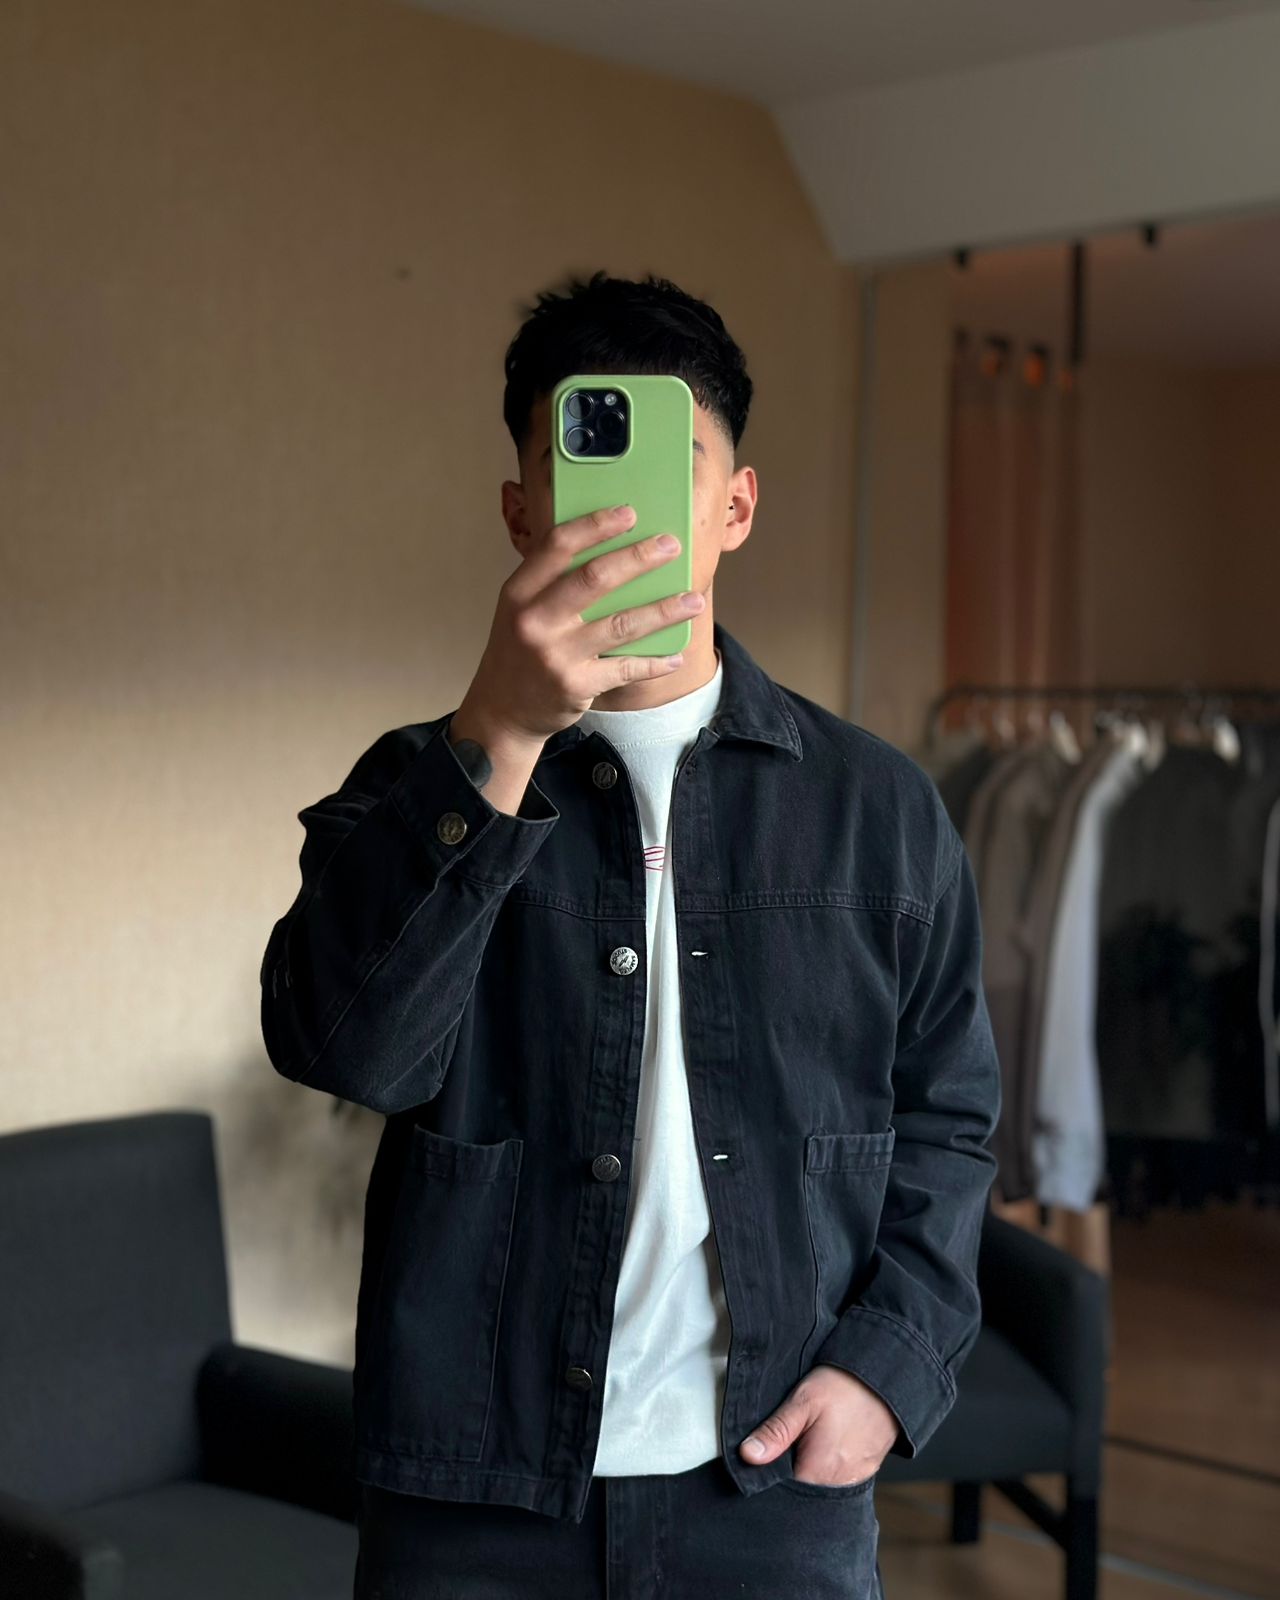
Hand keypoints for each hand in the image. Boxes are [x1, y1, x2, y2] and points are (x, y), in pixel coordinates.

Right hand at [463, 504, 696, 747]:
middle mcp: (534, 621)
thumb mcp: (521, 610)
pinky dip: (655, 663)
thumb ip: (553, 581)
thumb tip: (614, 549)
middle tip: (671, 546)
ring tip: (694, 600)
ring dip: (663, 610)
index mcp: (519, 592)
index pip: (558, 546)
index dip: (596, 526)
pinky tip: (675, 655)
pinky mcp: (575, 686)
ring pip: (621, 624)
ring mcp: (555, 655)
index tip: (630, 513)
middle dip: (639, 558)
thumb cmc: (521, 650)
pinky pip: (626, 668)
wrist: (503, 710)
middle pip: (595, 578)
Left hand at [738, 1364, 899, 1486]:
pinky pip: (837, 1478)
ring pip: (819, 1484)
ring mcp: (853, 1480)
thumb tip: (748, 1455)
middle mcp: (837, 1484)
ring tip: (808, 1439)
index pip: (781, 1489)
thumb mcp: (803, 1402)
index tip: (763, 1454)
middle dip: (788, 1472)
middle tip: (788, 1440)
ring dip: (808, 1468)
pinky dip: (827, 1466)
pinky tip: (825, 1443)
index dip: (768, 1474)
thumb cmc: (844, 1387)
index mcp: (818, 1471)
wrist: (887, 1378)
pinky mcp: (864, 1472)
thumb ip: (776, 1431)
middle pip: (801, 1490)